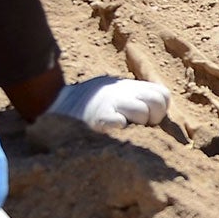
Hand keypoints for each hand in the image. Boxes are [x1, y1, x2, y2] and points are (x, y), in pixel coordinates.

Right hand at [46, 75, 170, 129]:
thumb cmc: (91, 106)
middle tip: (136, 126)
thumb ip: (136, 99)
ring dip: (136, 126)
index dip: (159, 110)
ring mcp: (110, 103)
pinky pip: (119, 121)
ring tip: (120, 128)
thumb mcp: (115, 94)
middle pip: (157, 102)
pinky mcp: (98, 118)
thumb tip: (158, 113)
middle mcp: (123, 91)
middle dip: (153, 118)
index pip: (162, 95)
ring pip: (142, 112)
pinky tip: (110, 131)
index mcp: (129, 86)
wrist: (56, 105)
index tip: (147, 121)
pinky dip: (119, 128)